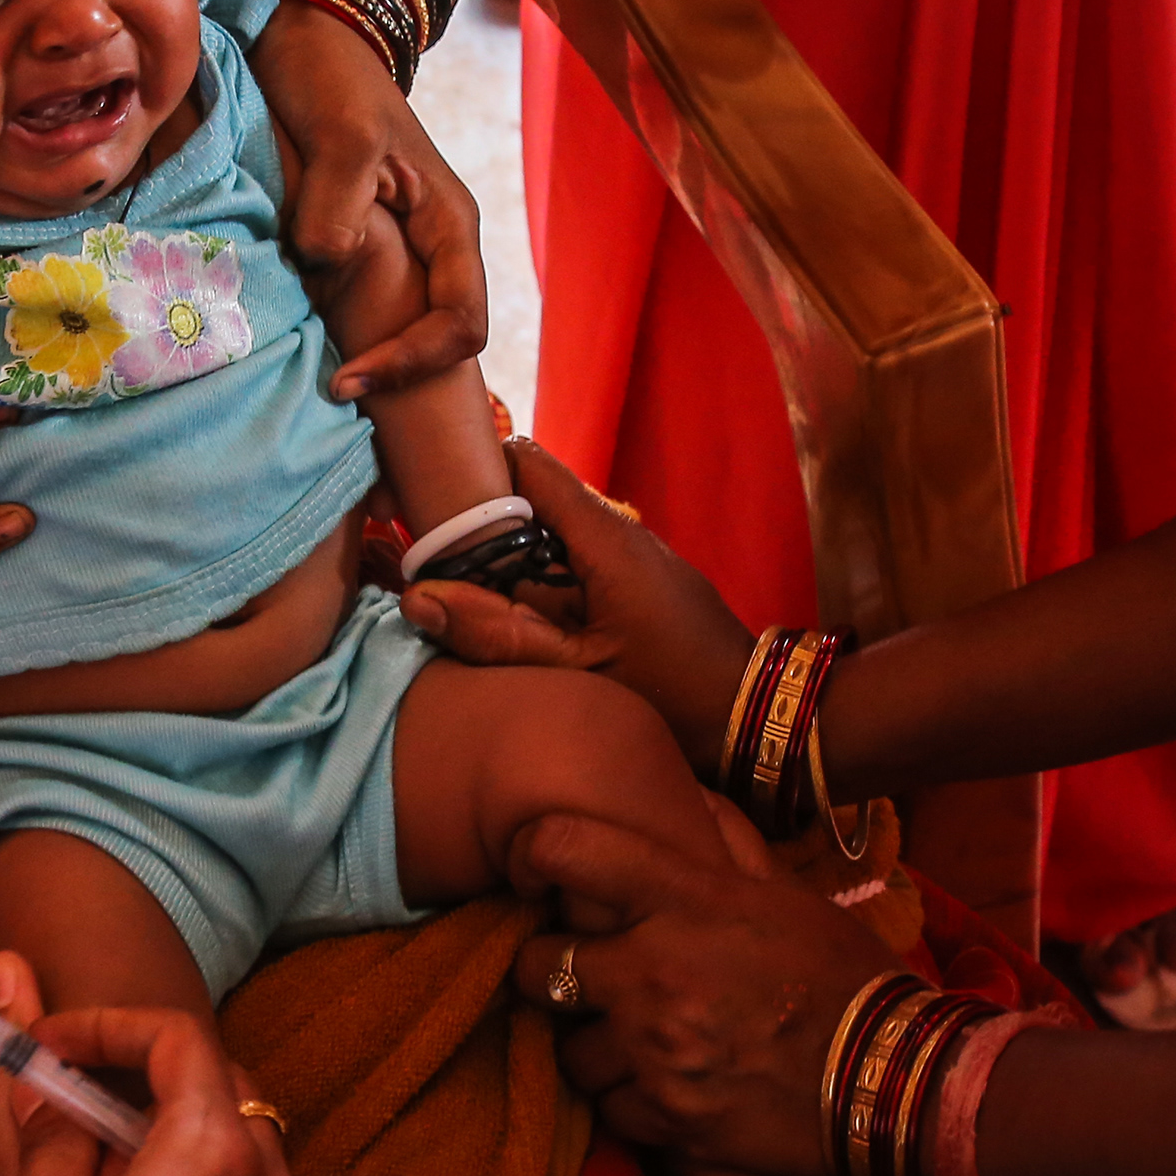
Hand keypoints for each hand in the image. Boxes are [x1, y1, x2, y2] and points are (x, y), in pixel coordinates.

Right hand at [0, 964, 311, 1175]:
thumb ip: (47, 1131)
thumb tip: (42, 1077)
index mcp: (211, 1150)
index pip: (179, 1038)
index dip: (112, 1026)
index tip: (54, 1049)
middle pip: (228, 1094)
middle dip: (156, 1085)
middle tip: (84, 1109)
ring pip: (252, 1165)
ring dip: (188, 1154)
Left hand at [247, 5, 486, 394]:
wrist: (299, 37)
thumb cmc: (330, 76)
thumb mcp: (342, 133)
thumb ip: (341, 201)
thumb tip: (331, 262)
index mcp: (450, 223)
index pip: (460, 324)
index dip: (412, 362)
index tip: (348, 377)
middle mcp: (432, 243)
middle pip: (435, 339)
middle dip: (391, 372)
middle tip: (330, 388)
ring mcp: (396, 244)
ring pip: (396, 325)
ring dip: (361, 352)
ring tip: (310, 370)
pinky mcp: (355, 241)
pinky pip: (357, 303)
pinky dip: (332, 326)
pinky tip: (290, 330)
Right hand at [401, 438, 754, 768]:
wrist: (755, 713)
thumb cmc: (673, 694)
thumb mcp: (575, 671)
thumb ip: (498, 635)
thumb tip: (420, 600)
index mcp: (603, 538)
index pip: (527, 461)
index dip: (474, 470)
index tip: (430, 505)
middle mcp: (619, 531)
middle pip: (532, 498)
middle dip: (482, 524)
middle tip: (434, 563)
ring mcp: (632, 555)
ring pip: (551, 534)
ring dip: (510, 558)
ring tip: (467, 594)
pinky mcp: (639, 581)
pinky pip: (575, 562)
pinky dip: (540, 579)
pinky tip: (520, 618)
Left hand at [508, 810, 898, 1175]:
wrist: (896, 1078)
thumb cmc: (844, 975)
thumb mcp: (787, 894)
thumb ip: (727, 840)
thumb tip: (690, 790)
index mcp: (687, 900)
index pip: (564, 849)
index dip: (533, 854)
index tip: (534, 872)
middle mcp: (656, 970)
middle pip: (535, 964)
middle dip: (544, 969)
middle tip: (576, 973)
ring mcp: (656, 1050)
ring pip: (566, 1048)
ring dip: (589, 1042)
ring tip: (627, 1037)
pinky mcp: (668, 1118)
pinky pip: (607, 1107)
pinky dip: (626, 1098)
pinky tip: (660, 1083)